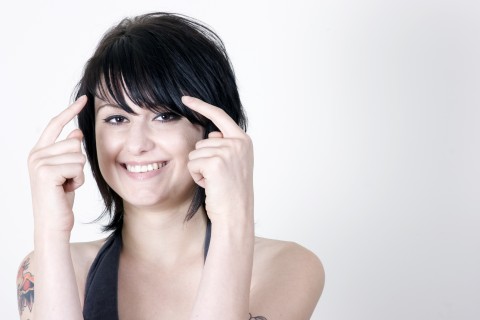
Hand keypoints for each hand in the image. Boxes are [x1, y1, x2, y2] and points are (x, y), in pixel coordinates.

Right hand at [28, 96, 87, 233]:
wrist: (54, 223)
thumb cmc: (61, 198)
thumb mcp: (67, 171)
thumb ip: (68, 151)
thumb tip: (76, 132)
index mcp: (39, 152)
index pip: (56, 124)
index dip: (70, 111)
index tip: (84, 98)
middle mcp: (36, 154)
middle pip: (74, 142)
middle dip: (78, 163)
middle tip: (67, 181)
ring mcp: (39, 162)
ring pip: (78, 155)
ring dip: (79, 174)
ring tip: (66, 186)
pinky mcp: (46, 172)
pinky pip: (78, 167)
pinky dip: (78, 181)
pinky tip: (66, 190)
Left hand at [182, 96, 253, 224]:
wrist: (235, 214)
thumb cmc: (231, 192)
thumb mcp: (233, 164)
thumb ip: (225, 145)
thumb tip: (213, 132)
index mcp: (243, 141)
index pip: (219, 116)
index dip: (201, 106)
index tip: (185, 98)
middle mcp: (238, 143)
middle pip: (202, 141)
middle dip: (203, 159)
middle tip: (218, 177)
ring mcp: (227, 151)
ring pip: (195, 152)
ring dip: (199, 169)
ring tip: (214, 182)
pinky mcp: (215, 162)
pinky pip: (192, 163)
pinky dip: (196, 176)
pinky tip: (209, 185)